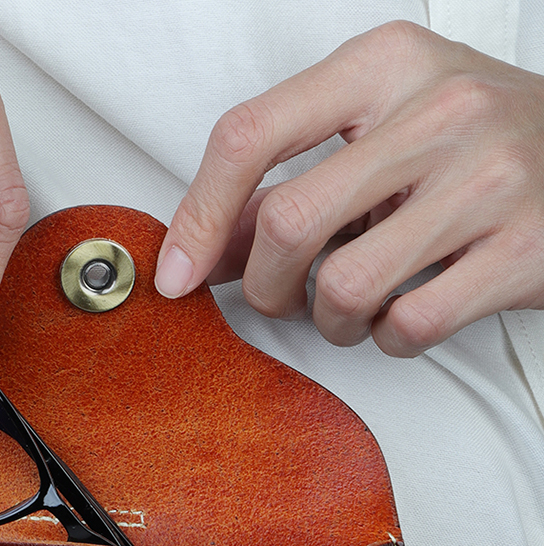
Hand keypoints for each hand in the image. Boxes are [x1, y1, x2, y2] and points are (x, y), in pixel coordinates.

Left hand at [155, 21, 543, 355]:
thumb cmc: (466, 145)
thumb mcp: (373, 138)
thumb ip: (282, 191)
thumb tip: (199, 256)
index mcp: (383, 66)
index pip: (250, 134)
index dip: (197, 216)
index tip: (177, 274)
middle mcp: (440, 110)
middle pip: (287, 223)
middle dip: (266, 286)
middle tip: (283, 296)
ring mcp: (489, 178)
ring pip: (344, 286)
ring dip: (330, 321)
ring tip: (353, 304)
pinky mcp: (523, 250)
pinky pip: (407, 326)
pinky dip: (386, 340)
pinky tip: (401, 314)